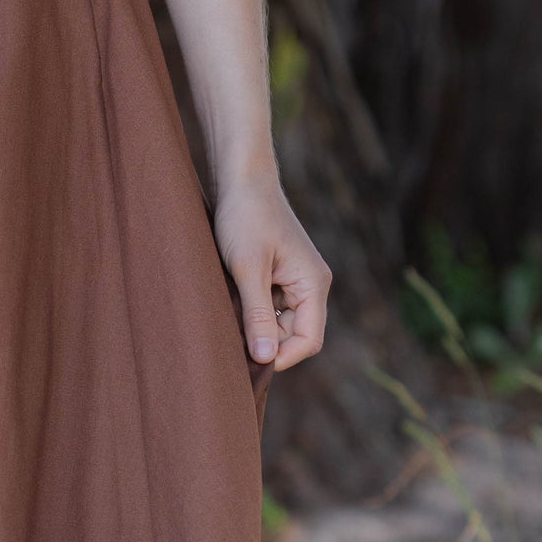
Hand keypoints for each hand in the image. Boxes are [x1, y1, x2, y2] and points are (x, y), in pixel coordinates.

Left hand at [212, 176, 331, 371]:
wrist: (241, 181)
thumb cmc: (245, 218)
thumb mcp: (248, 269)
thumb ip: (258, 315)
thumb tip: (264, 359)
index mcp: (313, 283)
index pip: (308, 340)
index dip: (280, 356)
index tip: (247, 361)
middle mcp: (311, 285)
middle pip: (293, 335)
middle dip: (264, 341)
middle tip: (228, 336)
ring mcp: (296, 280)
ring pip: (279, 323)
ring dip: (255, 325)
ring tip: (228, 311)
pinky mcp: (280, 276)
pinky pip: (270, 307)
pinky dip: (251, 311)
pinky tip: (231, 300)